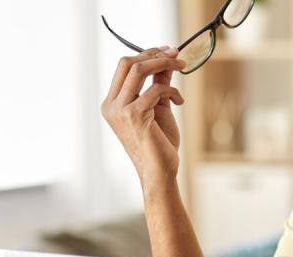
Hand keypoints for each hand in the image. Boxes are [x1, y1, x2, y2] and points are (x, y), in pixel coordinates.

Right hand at [101, 46, 186, 180]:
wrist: (159, 169)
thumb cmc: (158, 142)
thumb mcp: (158, 106)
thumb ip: (158, 83)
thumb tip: (165, 61)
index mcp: (112, 102)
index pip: (123, 66)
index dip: (146, 54)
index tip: (167, 51)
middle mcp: (111, 105)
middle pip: (128, 63)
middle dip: (154, 54)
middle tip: (176, 54)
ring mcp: (120, 110)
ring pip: (139, 70)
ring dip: (164, 64)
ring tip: (181, 66)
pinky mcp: (135, 115)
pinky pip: (156, 89)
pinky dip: (172, 91)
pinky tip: (179, 102)